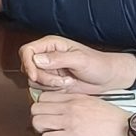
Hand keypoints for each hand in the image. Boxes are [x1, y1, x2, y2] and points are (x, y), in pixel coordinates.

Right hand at [21, 36, 135, 93]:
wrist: (108, 78)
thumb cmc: (98, 64)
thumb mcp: (80, 60)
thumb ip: (58, 59)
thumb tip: (37, 59)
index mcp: (51, 44)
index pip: (27, 51)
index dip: (27, 64)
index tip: (35, 76)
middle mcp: (47, 56)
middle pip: (28, 67)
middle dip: (42, 78)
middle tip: (61, 80)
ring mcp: (49, 70)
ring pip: (33, 80)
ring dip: (49, 85)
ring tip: (67, 82)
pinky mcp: (52, 82)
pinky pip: (41, 89)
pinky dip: (52, 91)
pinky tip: (66, 87)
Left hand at [31, 91, 135, 135]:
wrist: (130, 131)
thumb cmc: (117, 121)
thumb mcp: (95, 104)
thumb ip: (79, 104)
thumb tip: (67, 110)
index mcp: (75, 98)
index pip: (44, 97)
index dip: (42, 108)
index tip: (48, 116)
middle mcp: (69, 107)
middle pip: (36, 108)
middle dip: (38, 119)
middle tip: (47, 128)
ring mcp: (70, 121)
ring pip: (37, 121)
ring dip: (41, 131)